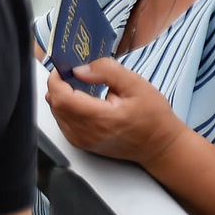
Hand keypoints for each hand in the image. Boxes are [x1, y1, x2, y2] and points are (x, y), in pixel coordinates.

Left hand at [45, 57, 188, 167]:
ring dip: (61, 96)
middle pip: (55, 104)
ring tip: (80, 87)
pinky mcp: (80, 143)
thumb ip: (107, 71)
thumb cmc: (153, 116)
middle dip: (59, 85)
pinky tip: (82, 101)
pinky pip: (62, 121)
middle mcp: (86, 133)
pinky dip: (66, 107)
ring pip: (56, 112)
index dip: (56, 79)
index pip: (61, 97)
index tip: (64, 68)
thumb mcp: (136, 85)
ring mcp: (81, 141)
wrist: (159, 146)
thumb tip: (79, 69)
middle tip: (74, 74)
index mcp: (100, 118)